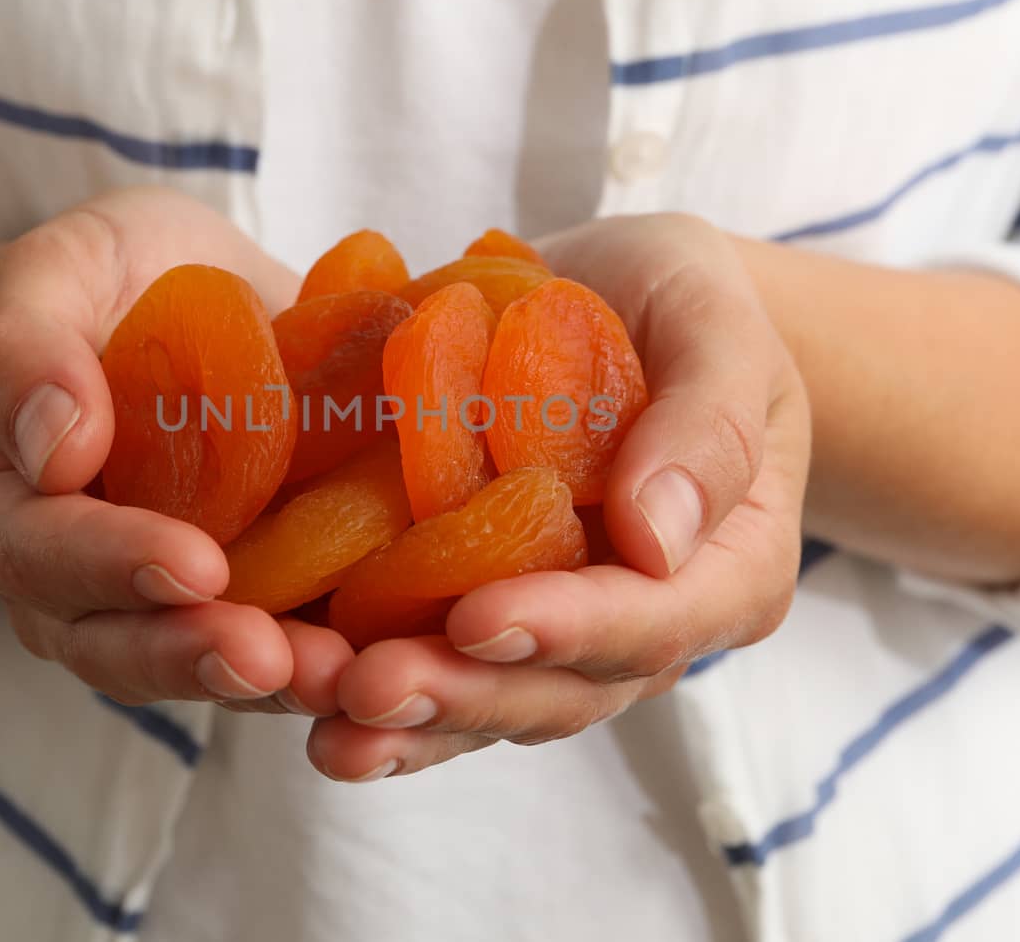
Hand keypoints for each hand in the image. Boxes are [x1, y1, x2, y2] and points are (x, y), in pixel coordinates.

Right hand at [0, 187, 353, 712]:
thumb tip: (54, 444)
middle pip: (112, 642)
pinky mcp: (247, 602)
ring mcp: (156, 605)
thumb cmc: (94, 283)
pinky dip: (331, 653)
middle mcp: (63, 584)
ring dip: (268, 679)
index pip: (33, 551)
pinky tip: (389, 652)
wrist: (173, 301)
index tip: (194, 564)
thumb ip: (23, 351)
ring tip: (338, 674)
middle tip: (268, 657)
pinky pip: (279, 640)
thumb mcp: (51, 275)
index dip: (109, 564)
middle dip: (193, 654)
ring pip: (199, 664)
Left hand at [306, 214, 810, 780]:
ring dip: (403, 720)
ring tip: (321, 719)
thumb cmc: (679, 300)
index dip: (569, 631)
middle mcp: (637, 625)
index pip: (654, 622)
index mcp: (724, 570)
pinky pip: (426, 661)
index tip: (480, 619)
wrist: (609, 299)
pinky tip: (295, 692)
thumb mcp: (713, 323)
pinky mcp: (472, 609)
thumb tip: (660, 539)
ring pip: (484, 699)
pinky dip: (362, 685)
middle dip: (463, 695)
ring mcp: (551, 629)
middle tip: (370, 689)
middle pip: (558, 690)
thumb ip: (706, 422)